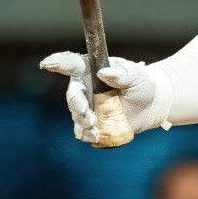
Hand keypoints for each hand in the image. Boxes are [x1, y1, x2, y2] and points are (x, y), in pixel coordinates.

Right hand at [39, 52, 167, 146]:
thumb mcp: (137, 76)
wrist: (151, 105)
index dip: (58, 62)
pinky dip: (86, 134)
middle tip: (85, 111)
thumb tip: (104, 73)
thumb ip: (122, 74)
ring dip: (82, 121)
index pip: (72, 64)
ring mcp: (87, 106)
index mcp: (92, 70)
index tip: (47, 64)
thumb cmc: (142, 84)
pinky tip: (95, 136)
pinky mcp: (92, 123)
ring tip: (95, 126)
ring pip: (76, 114)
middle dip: (76, 103)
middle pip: (72, 94)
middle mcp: (85, 87)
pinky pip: (82, 130)